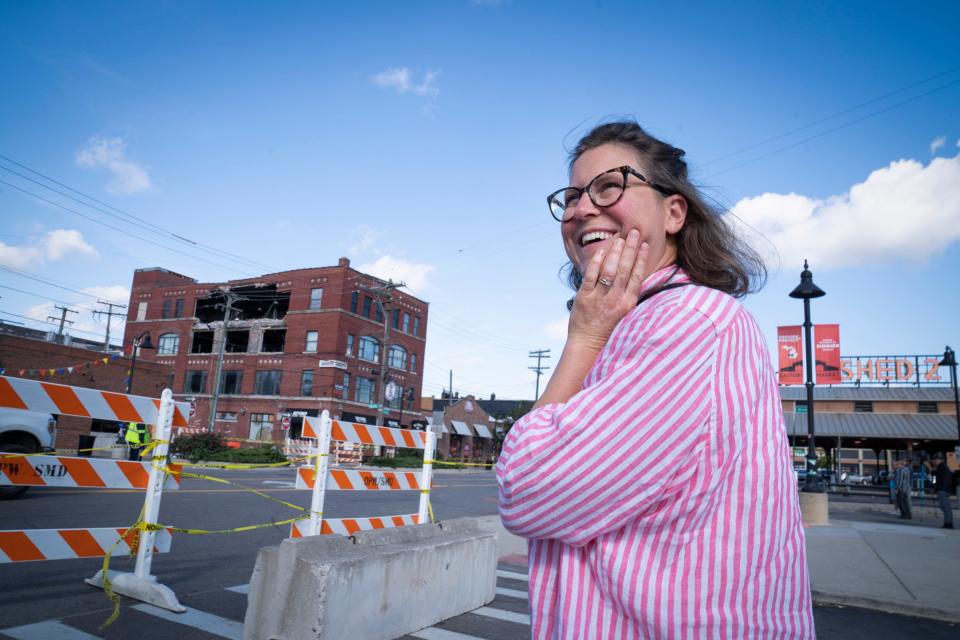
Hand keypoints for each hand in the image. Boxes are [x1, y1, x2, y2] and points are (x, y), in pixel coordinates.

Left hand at [567, 229, 649, 351]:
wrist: (588, 342)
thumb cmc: (608, 324)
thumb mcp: (623, 309)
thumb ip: (628, 291)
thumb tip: (633, 270)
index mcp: (628, 303)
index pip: (637, 276)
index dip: (641, 259)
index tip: (645, 244)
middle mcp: (615, 300)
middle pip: (624, 269)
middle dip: (630, 249)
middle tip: (634, 232)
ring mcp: (599, 299)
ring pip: (609, 271)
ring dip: (615, 252)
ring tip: (619, 238)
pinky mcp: (584, 298)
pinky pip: (591, 277)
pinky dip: (596, 263)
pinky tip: (601, 251)